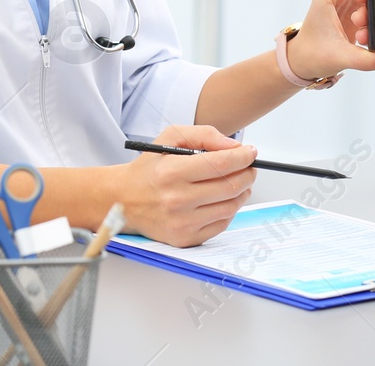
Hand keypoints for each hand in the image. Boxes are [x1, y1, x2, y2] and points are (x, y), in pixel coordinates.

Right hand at [115, 125, 256, 246]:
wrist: (123, 199)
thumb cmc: (148, 168)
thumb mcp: (170, 138)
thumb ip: (204, 135)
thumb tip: (234, 146)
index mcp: (172, 172)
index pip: (222, 164)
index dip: (243, 157)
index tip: (250, 152)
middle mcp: (176, 199)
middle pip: (230, 186)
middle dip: (248, 173)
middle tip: (249, 166)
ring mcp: (181, 222)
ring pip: (230, 207)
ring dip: (242, 192)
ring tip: (239, 181)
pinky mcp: (185, 238)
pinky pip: (221, 225)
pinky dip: (230, 210)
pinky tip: (224, 199)